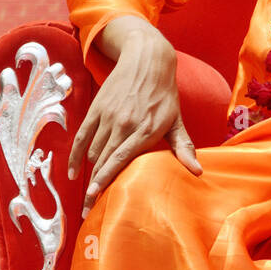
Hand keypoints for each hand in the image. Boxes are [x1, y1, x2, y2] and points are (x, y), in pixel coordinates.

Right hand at [67, 25, 201, 218]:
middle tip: (90, 208)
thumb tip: (197, 172)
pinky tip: (72, 172)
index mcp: (145, 130)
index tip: (97, 198)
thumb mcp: (176, 120)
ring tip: (90, 192)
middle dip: (95, 186)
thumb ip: (183, 147)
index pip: (120, 160)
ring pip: (93, 151)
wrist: (146, 60)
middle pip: (103, 161)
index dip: (106, 180)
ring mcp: (108, 116)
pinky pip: (81, 137)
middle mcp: (124, 124)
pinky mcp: (97, 109)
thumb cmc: (164, 94)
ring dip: (90, 173)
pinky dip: (75, 156)